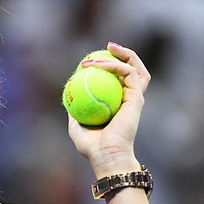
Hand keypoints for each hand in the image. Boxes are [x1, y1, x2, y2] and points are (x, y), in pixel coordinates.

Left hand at [67, 43, 150, 176]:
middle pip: (132, 70)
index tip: (93, 59)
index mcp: (118, 105)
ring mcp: (135, 98)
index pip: (118, 80)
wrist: (106, 156)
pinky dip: (116, 65)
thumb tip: (66, 97)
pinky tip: (101, 63)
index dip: (109, 65)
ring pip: (136, 68)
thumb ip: (74, 112)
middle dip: (123, 54)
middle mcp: (129, 99)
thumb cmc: (92, 147)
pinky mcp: (137, 98)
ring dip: (124, 54)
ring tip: (110, 47)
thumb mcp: (76, 127)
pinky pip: (128, 74)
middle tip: (107, 47)